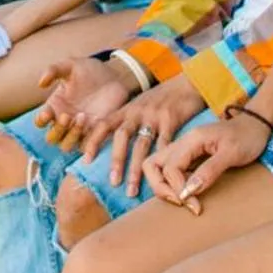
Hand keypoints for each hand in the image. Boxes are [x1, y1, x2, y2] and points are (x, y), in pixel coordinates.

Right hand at [33, 58, 131, 150]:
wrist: (116, 76)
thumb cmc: (90, 71)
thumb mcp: (71, 65)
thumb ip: (54, 70)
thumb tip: (41, 83)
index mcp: (55, 106)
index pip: (40, 121)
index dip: (41, 120)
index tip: (47, 113)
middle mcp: (64, 121)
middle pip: (52, 138)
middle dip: (57, 130)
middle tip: (68, 116)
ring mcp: (80, 130)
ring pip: (66, 145)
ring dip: (71, 135)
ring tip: (83, 117)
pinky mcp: (95, 134)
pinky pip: (87, 147)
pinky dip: (88, 141)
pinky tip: (95, 125)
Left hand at [84, 77, 207, 200]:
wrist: (187, 82)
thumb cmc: (162, 98)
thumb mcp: (140, 104)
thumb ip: (128, 121)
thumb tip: (113, 145)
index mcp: (127, 110)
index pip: (103, 124)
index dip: (92, 141)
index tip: (86, 161)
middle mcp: (137, 112)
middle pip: (122, 136)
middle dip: (116, 161)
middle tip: (113, 183)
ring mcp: (154, 115)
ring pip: (142, 144)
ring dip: (136, 169)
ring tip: (133, 190)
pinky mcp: (172, 118)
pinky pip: (165, 142)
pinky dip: (161, 159)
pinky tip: (160, 176)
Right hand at [141, 113, 272, 214]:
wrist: (256, 125)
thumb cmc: (247, 137)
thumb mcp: (232, 154)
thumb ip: (209, 171)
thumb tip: (188, 191)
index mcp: (191, 140)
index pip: (170, 168)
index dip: (178, 189)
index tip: (194, 205)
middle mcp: (182, 143)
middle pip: (152, 165)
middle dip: (160, 188)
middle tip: (180, 203)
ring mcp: (184, 149)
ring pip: (157, 167)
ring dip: (163, 186)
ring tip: (182, 199)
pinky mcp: (188, 156)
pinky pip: (169, 170)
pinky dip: (172, 183)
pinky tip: (188, 192)